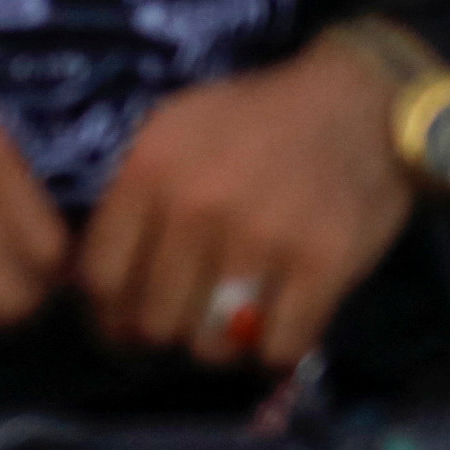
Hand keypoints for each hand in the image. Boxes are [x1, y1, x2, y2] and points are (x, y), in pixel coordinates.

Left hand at [76, 36, 416, 368]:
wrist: (358, 102)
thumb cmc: (256, 121)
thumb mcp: (173, 133)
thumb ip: (133, 200)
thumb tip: (91, 286)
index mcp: (151, 170)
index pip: (100, 276)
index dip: (108, 313)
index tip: (126, 321)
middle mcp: (198, 205)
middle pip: (153, 319)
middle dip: (167, 330)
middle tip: (190, 320)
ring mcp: (262, 237)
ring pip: (211, 344)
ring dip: (221, 344)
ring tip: (235, 321)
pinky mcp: (323, 262)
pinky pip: (278, 347)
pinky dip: (277, 348)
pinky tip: (281, 322)